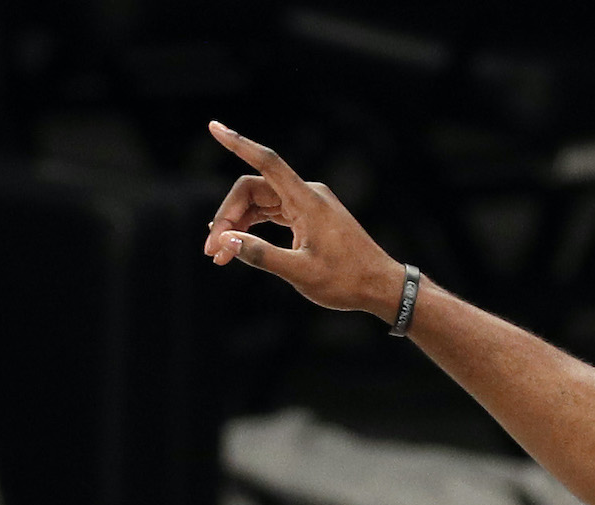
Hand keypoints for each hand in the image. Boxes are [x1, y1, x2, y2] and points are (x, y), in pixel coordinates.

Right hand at [203, 121, 403, 318]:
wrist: (381, 287)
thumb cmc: (347, 281)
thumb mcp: (300, 273)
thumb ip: (261, 255)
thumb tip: (226, 241)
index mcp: (307, 200)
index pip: (266, 162)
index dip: (238, 144)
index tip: (214, 127)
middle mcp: (308, 195)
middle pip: (253, 190)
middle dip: (228, 217)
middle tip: (212, 251)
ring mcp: (309, 205)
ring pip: (261, 203)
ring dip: (238, 225)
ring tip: (220, 255)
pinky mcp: (310, 218)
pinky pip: (273, 213)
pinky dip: (254, 228)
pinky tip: (240, 245)